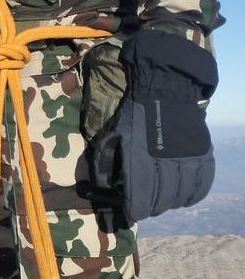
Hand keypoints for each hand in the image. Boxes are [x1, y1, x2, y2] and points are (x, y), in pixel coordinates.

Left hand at [89, 30, 217, 221]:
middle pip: (160, 202)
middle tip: (143, 205)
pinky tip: (183, 197)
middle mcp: (165, 164)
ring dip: (169, 203)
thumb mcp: (112, 134)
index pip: (138, 199)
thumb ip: (105, 160)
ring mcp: (187, 161)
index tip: (129, 211)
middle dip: (149, 207)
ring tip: (161, 201)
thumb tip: (100, 185)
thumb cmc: (134, 114)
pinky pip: (201, 186)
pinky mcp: (203, 156)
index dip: (133, 210)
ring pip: (180, 197)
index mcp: (139, 159)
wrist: (166, 91)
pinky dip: (192, 195)